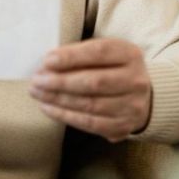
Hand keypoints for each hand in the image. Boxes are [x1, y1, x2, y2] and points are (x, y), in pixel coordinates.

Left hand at [29, 38, 151, 142]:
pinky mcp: (123, 126)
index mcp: (130, 55)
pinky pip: (90, 123)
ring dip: (59, 99)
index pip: (99, 52)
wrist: (142, 97)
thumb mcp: (104, 53)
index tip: (47, 60)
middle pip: (94, 82)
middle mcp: (136, 80)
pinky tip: (48, 108)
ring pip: (90, 104)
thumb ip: (80, 54)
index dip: (72, 57)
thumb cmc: (113, 69)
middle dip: (61, 81)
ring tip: (38, 93)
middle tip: (36, 80)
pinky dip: (65, 116)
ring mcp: (132, 106)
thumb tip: (48, 63)